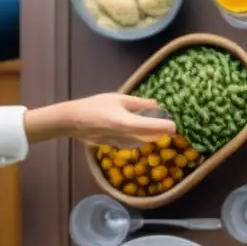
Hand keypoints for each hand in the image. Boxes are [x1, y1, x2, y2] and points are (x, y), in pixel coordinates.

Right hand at [24, 94, 175, 144]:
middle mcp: (123, 136)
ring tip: (157, 127)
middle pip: (148, 137)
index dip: (163, 127)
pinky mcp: (114, 146)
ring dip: (150, 135)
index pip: (149, 127)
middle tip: (169, 125)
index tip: (175, 126)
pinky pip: (132, 144)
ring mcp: (118, 144)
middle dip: (159, 132)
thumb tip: (157, 105)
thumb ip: (139, 103)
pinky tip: (140, 131)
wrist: (71, 121)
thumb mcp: (118, 98)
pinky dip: (139, 138)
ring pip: (141, 142)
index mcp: (125, 123)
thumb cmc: (95, 105)